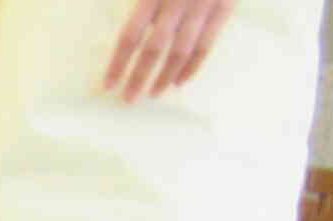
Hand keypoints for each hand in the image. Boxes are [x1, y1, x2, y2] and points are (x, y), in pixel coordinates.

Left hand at [104, 0, 235, 101]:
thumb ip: (138, 2)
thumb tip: (121, 30)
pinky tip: (179, 81)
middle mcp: (176, 2)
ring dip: (164, 77)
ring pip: (180, 51)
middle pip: (153, 49)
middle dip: (138, 77)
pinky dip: (193, 66)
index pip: (130, 36)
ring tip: (152, 94)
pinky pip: (207, 44)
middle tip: (128, 99)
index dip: (118, 63)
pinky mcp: (224, 7)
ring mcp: (202, 6)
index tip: (108, 85)